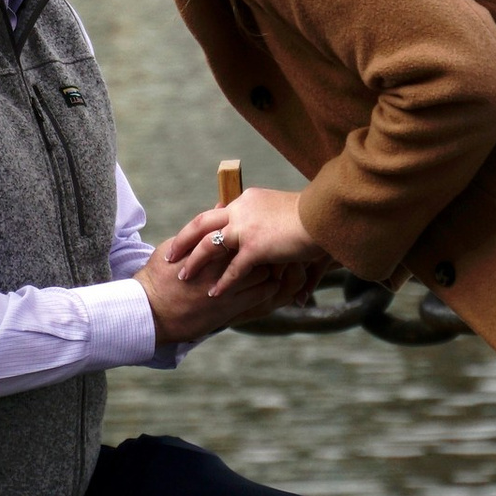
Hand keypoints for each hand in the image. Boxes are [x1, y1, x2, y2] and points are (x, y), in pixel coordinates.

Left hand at [165, 185, 332, 315]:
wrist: (325, 215)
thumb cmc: (314, 218)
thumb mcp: (290, 220)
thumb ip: (280, 237)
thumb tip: (281, 253)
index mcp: (248, 200)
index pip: (217, 212)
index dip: (202, 227)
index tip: (191, 237)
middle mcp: (241, 209)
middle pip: (201, 223)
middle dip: (183, 240)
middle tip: (170, 255)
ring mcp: (246, 227)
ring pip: (208, 244)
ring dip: (194, 261)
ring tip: (183, 276)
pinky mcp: (255, 246)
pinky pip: (232, 269)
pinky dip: (222, 282)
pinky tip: (213, 294)